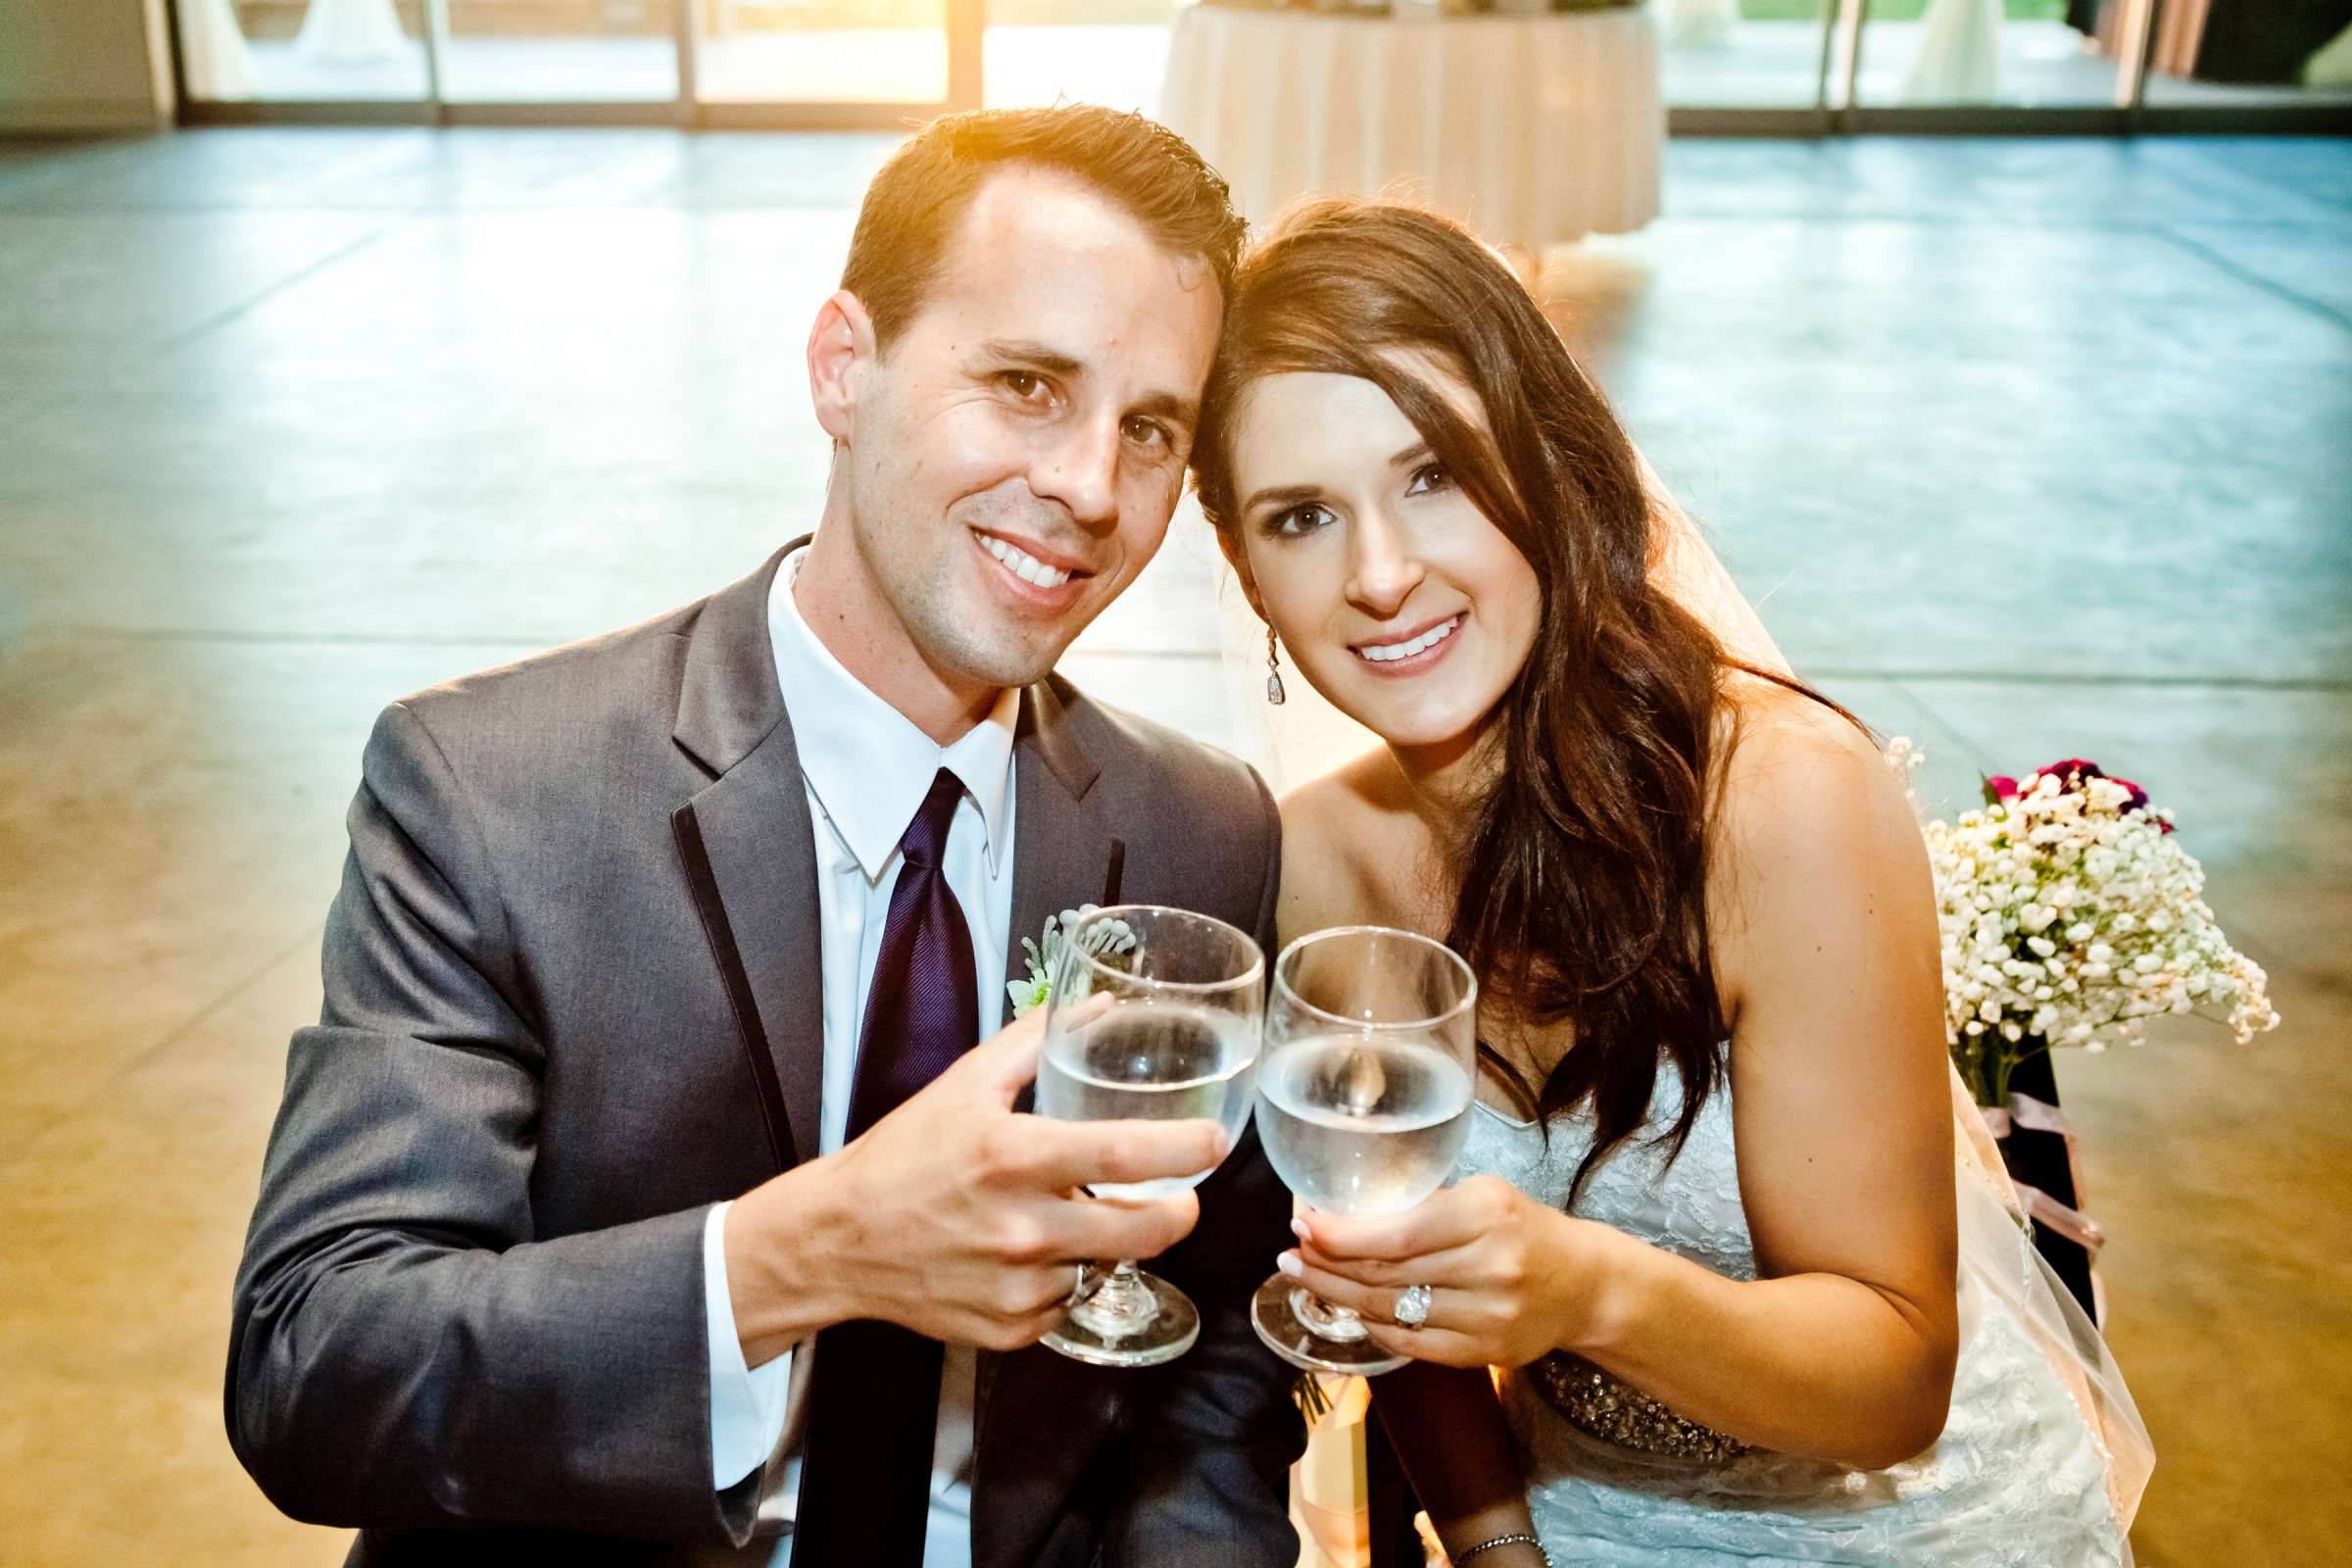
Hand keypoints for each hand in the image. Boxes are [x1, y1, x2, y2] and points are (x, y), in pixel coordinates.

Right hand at [727, 1006, 1229, 1358]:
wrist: (839, 1239)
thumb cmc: (903, 1156)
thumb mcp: (965, 1085)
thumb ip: (1034, 1043)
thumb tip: (1097, 1007)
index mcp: (1013, 1157)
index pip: (1126, 1154)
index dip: (1185, 1148)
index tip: (1217, 1139)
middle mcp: (1023, 1227)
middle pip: (1145, 1230)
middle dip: (1178, 1211)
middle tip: (1179, 1196)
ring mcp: (1019, 1286)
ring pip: (1104, 1264)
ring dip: (1101, 1242)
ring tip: (1060, 1217)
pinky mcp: (1010, 1329)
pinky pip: (1067, 1303)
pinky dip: (1060, 1279)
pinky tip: (1024, 1256)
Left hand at [1283, 1174, 1609, 1369]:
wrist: (1582, 1285)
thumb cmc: (1522, 1229)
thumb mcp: (1481, 1197)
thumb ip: (1421, 1207)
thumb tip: (1342, 1214)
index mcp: (1485, 1214)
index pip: (1395, 1234)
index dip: (1340, 1235)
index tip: (1303, 1226)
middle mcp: (1489, 1266)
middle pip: (1384, 1273)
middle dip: (1327, 1264)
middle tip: (1292, 1255)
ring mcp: (1488, 1316)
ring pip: (1390, 1309)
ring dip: (1338, 1295)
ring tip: (1306, 1279)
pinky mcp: (1484, 1352)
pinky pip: (1411, 1342)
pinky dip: (1373, 1325)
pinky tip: (1351, 1309)